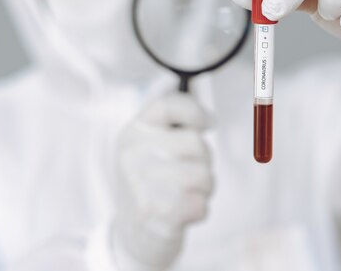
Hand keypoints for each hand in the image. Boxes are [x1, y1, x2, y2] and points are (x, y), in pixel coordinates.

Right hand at [111, 92, 212, 270]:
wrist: (131, 234)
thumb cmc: (150, 185)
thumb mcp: (147, 148)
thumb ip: (170, 129)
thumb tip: (208, 120)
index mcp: (133, 133)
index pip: (167, 105)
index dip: (194, 110)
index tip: (207, 123)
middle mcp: (133, 154)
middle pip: (196, 143)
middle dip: (204, 161)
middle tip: (188, 174)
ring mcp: (142, 184)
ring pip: (203, 175)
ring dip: (204, 188)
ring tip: (184, 193)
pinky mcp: (156, 214)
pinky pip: (201, 204)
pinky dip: (198, 210)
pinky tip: (181, 212)